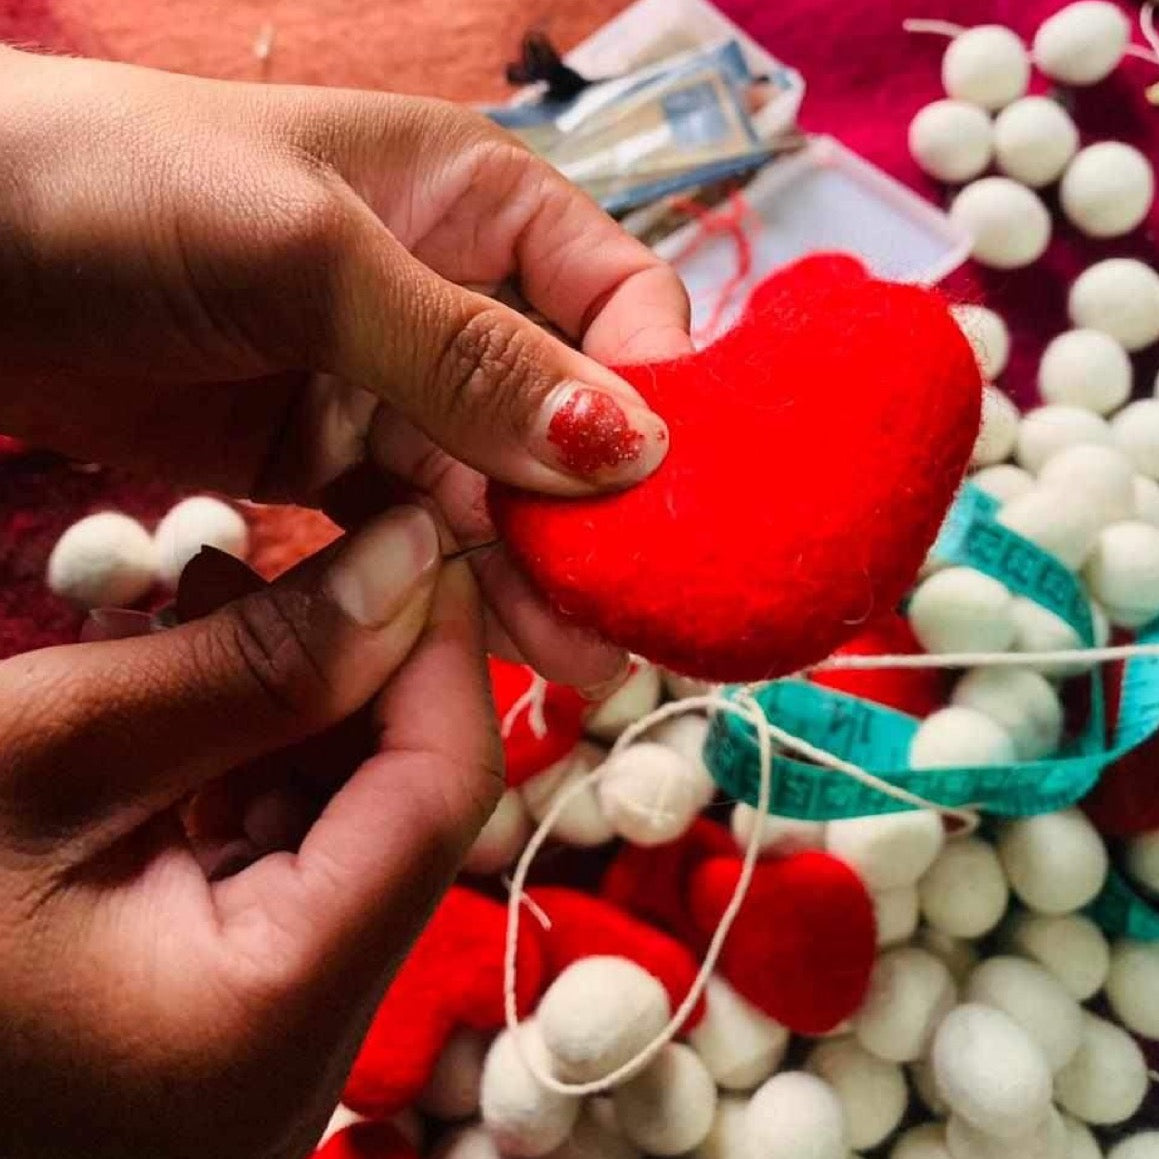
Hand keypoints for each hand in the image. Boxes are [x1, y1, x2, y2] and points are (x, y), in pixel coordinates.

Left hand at [0, 46, 691, 688]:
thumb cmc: (128, 196)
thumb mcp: (311, 259)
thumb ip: (467, 357)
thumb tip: (623, 444)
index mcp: (475, 203)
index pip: (615, 298)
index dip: (652, 390)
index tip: (659, 494)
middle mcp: (449, 295)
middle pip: (563, 413)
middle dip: (594, 510)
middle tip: (620, 615)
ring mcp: (390, 384)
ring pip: (494, 485)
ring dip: (531, 564)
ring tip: (570, 655)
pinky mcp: (327, 458)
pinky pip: (415, 524)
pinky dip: (447, 577)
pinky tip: (481, 631)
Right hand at [0, 505, 503, 1158]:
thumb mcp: (47, 751)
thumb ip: (251, 662)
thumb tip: (409, 554)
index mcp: (269, 1017)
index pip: (440, 796)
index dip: (439, 648)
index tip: (409, 534)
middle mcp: (297, 1059)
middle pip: (398, 812)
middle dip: (354, 668)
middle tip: (283, 554)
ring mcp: (260, 1048)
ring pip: (344, 830)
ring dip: (294, 707)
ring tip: (208, 604)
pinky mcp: (220, 1020)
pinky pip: (281, 867)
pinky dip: (248, 768)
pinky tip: (187, 692)